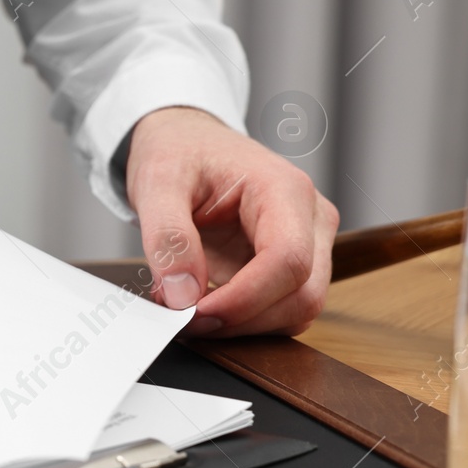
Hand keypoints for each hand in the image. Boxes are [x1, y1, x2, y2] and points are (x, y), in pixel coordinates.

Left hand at [126, 106, 339, 337]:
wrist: (185, 143)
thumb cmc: (179, 153)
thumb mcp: (157, 184)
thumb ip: (167, 238)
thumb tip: (182, 295)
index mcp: (285, 190)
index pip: (288, 262)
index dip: (243, 301)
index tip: (193, 314)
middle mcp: (310, 218)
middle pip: (302, 296)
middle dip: (242, 320)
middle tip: (183, 321)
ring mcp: (307, 243)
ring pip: (296, 310)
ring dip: (242, 325)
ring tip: (186, 306)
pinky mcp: (290, 264)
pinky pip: (279, 309)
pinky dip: (242, 319)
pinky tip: (203, 303)